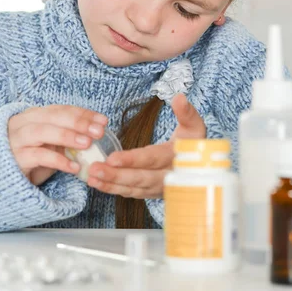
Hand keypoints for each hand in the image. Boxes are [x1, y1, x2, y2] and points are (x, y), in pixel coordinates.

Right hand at [8, 105, 107, 185]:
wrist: (2, 178)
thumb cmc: (31, 158)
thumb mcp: (51, 144)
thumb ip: (68, 136)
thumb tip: (96, 133)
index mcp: (34, 115)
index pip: (61, 109)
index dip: (83, 113)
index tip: (103, 120)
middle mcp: (23, 123)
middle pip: (52, 117)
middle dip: (78, 122)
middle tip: (98, 131)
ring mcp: (17, 140)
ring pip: (42, 132)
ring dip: (67, 136)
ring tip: (87, 144)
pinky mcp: (15, 159)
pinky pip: (38, 156)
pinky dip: (57, 160)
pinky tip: (74, 167)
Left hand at [87, 94, 205, 198]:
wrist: (201, 168)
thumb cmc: (194, 143)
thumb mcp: (195, 126)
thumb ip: (186, 112)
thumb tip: (179, 97)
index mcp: (176, 158)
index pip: (152, 159)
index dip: (132, 160)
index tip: (112, 158)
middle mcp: (168, 177)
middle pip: (139, 178)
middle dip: (116, 175)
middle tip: (94, 169)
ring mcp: (159, 189)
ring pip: (133, 189)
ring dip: (110, 185)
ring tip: (90, 178)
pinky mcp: (150, 193)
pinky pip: (130, 192)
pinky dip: (113, 189)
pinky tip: (96, 183)